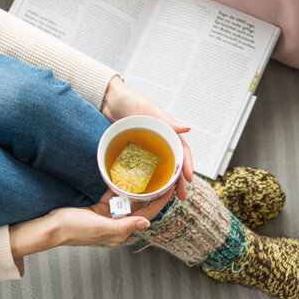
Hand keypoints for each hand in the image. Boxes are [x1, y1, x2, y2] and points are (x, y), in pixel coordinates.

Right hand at [7, 186, 174, 270]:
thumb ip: (124, 226)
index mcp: (121, 231)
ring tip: (150, 172)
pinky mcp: (98, 207)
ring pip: (129, 199)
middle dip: (154, 192)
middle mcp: (117, 223)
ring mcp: (108, 215)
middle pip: (142, 206)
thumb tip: (146, 222)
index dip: (161, 201)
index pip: (148, 214)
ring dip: (139, 187)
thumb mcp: (100, 228)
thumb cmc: (73, 230)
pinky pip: (114, 193)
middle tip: (164, 175)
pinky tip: (127, 173)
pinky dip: (121, 184)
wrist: (50, 228)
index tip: (171, 187)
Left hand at [101, 76, 193, 199]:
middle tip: (182, 197)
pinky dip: (148, 178)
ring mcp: (147, 147)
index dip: (187, 165)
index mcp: (167, 131)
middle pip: (173, 163)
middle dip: (179, 181)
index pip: (181, 150)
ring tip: (167, 198)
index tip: (190, 179)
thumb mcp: (149, 110)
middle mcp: (159, 140)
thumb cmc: (130, 100)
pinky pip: (144, 167)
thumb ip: (168, 121)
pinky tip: (147, 190)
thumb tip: (188, 129)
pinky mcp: (134, 151)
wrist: (108, 99)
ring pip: (160, 167)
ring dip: (165, 183)